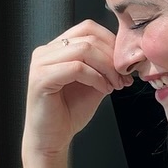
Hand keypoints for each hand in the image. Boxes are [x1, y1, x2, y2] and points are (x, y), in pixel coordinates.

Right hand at [22, 20, 128, 163]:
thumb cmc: (68, 113)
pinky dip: (96, 78)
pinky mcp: (41, 79)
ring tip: (114, 85)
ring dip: (106, 68)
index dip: (111, 42)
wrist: (52, 139)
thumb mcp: (94, 83)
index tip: (124, 64)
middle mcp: (45, 52)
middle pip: (88, 37)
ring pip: (84, 50)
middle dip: (112, 57)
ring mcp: (41, 64)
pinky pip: (76, 68)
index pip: (88, 28)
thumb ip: (105, 66)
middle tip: (124, 77)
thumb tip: (126, 56)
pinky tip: (103, 90)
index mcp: (57, 48)